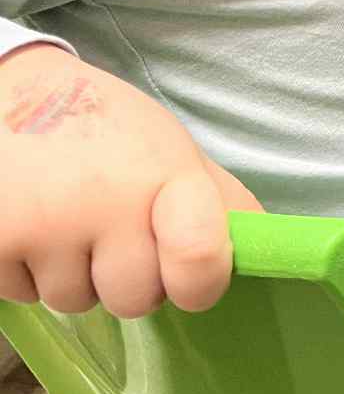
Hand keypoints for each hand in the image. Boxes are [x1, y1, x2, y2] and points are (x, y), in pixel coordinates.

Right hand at [0, 44, 261, 317]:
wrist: (11, 90)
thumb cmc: (107, 127)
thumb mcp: (174, 149)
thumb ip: (219, 202)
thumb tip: (269, 251)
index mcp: (168, 177)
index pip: (202, 260)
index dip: (200, 286)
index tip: (190, 280)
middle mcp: (108, 204)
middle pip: (135, 300)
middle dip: (127, 280)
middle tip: (112, 235)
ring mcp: (47, 226)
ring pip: (75, 303)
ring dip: (74, 277)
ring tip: (67, 223)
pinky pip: (22, 296)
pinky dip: (25, 273)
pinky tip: (30, 224)